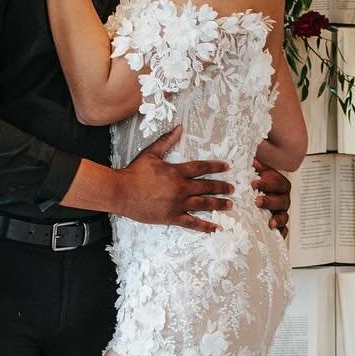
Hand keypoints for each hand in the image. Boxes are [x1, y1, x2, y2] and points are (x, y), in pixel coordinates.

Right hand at [111, 127, 233, 232]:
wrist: (120, 192)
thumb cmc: (134, 172)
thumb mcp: (151, 153)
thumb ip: (166, 141)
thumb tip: (179, 128)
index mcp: (177, 172)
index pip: (201, 167)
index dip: (216, 166)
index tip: (227, 167)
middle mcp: (181, 188)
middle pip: (207, 187)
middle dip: (222, 187)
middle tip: (233, 188)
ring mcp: (177, 204)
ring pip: (204, 204)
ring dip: (219, 204)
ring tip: (230, 204)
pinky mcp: (172, 217)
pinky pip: (192, 223)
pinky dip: (206, 226)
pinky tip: (217, 228)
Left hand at [253, 160, 290, 237]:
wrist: (254, 193)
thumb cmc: (255, 181)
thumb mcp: (255, 170)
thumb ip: (254, 165)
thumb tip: (252, 160)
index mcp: (279, 184)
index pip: (278, 183)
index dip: (267, 184)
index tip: (254, 184)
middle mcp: (282, 198)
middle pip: (282, 200)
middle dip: (270, 201)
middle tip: (257, 202)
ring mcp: (281, 212)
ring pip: (284, 216)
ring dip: (278, 219)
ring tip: (270, 223)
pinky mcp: (278, 224)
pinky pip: (283, 230)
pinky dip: (281, 233)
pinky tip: (275, 235)